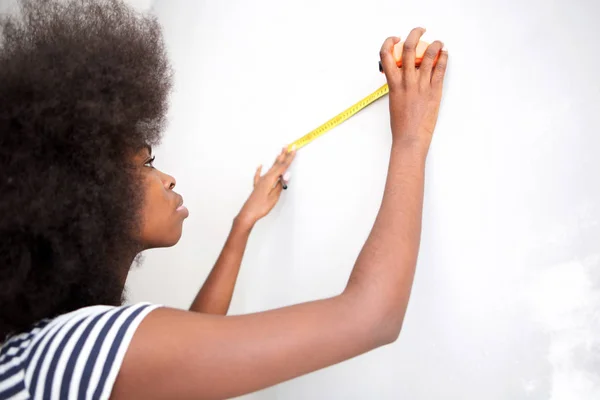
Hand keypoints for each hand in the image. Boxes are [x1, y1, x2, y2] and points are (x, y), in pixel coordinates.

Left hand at [237, 146, 295, 226]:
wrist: (248, 213)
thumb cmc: (261, 207)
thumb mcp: (274, 197)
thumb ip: (280, 185)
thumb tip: (286, 174)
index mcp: (270, 180)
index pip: (282, 167)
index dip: (289, 158)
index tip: (294, 150)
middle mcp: (265, 178)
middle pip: (276, 165)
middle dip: (283, 155)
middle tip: (288, 145)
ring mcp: (260, 181)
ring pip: (270, 168)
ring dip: (276, 160)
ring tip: (279, 153)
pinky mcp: (257, 186)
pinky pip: (259, 175)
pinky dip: (260, 169)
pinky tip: (260, 166)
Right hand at [379, 28, 447, 148]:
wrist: (410, 138)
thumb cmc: (401, 124)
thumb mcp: (393, 100)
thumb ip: (397, 84)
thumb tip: (404, 73)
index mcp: (393, 83)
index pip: (386, 55)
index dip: (389, 42)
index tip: (395, 39)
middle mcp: (407, 81)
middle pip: (410, 48)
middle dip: (415, 34)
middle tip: (419, 31)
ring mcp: (422, 85)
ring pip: (429, 55)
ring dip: (435, 44)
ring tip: (438, 42)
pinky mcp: (435, 90)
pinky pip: (440, 69)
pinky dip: (443, 58)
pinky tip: (444, 54)